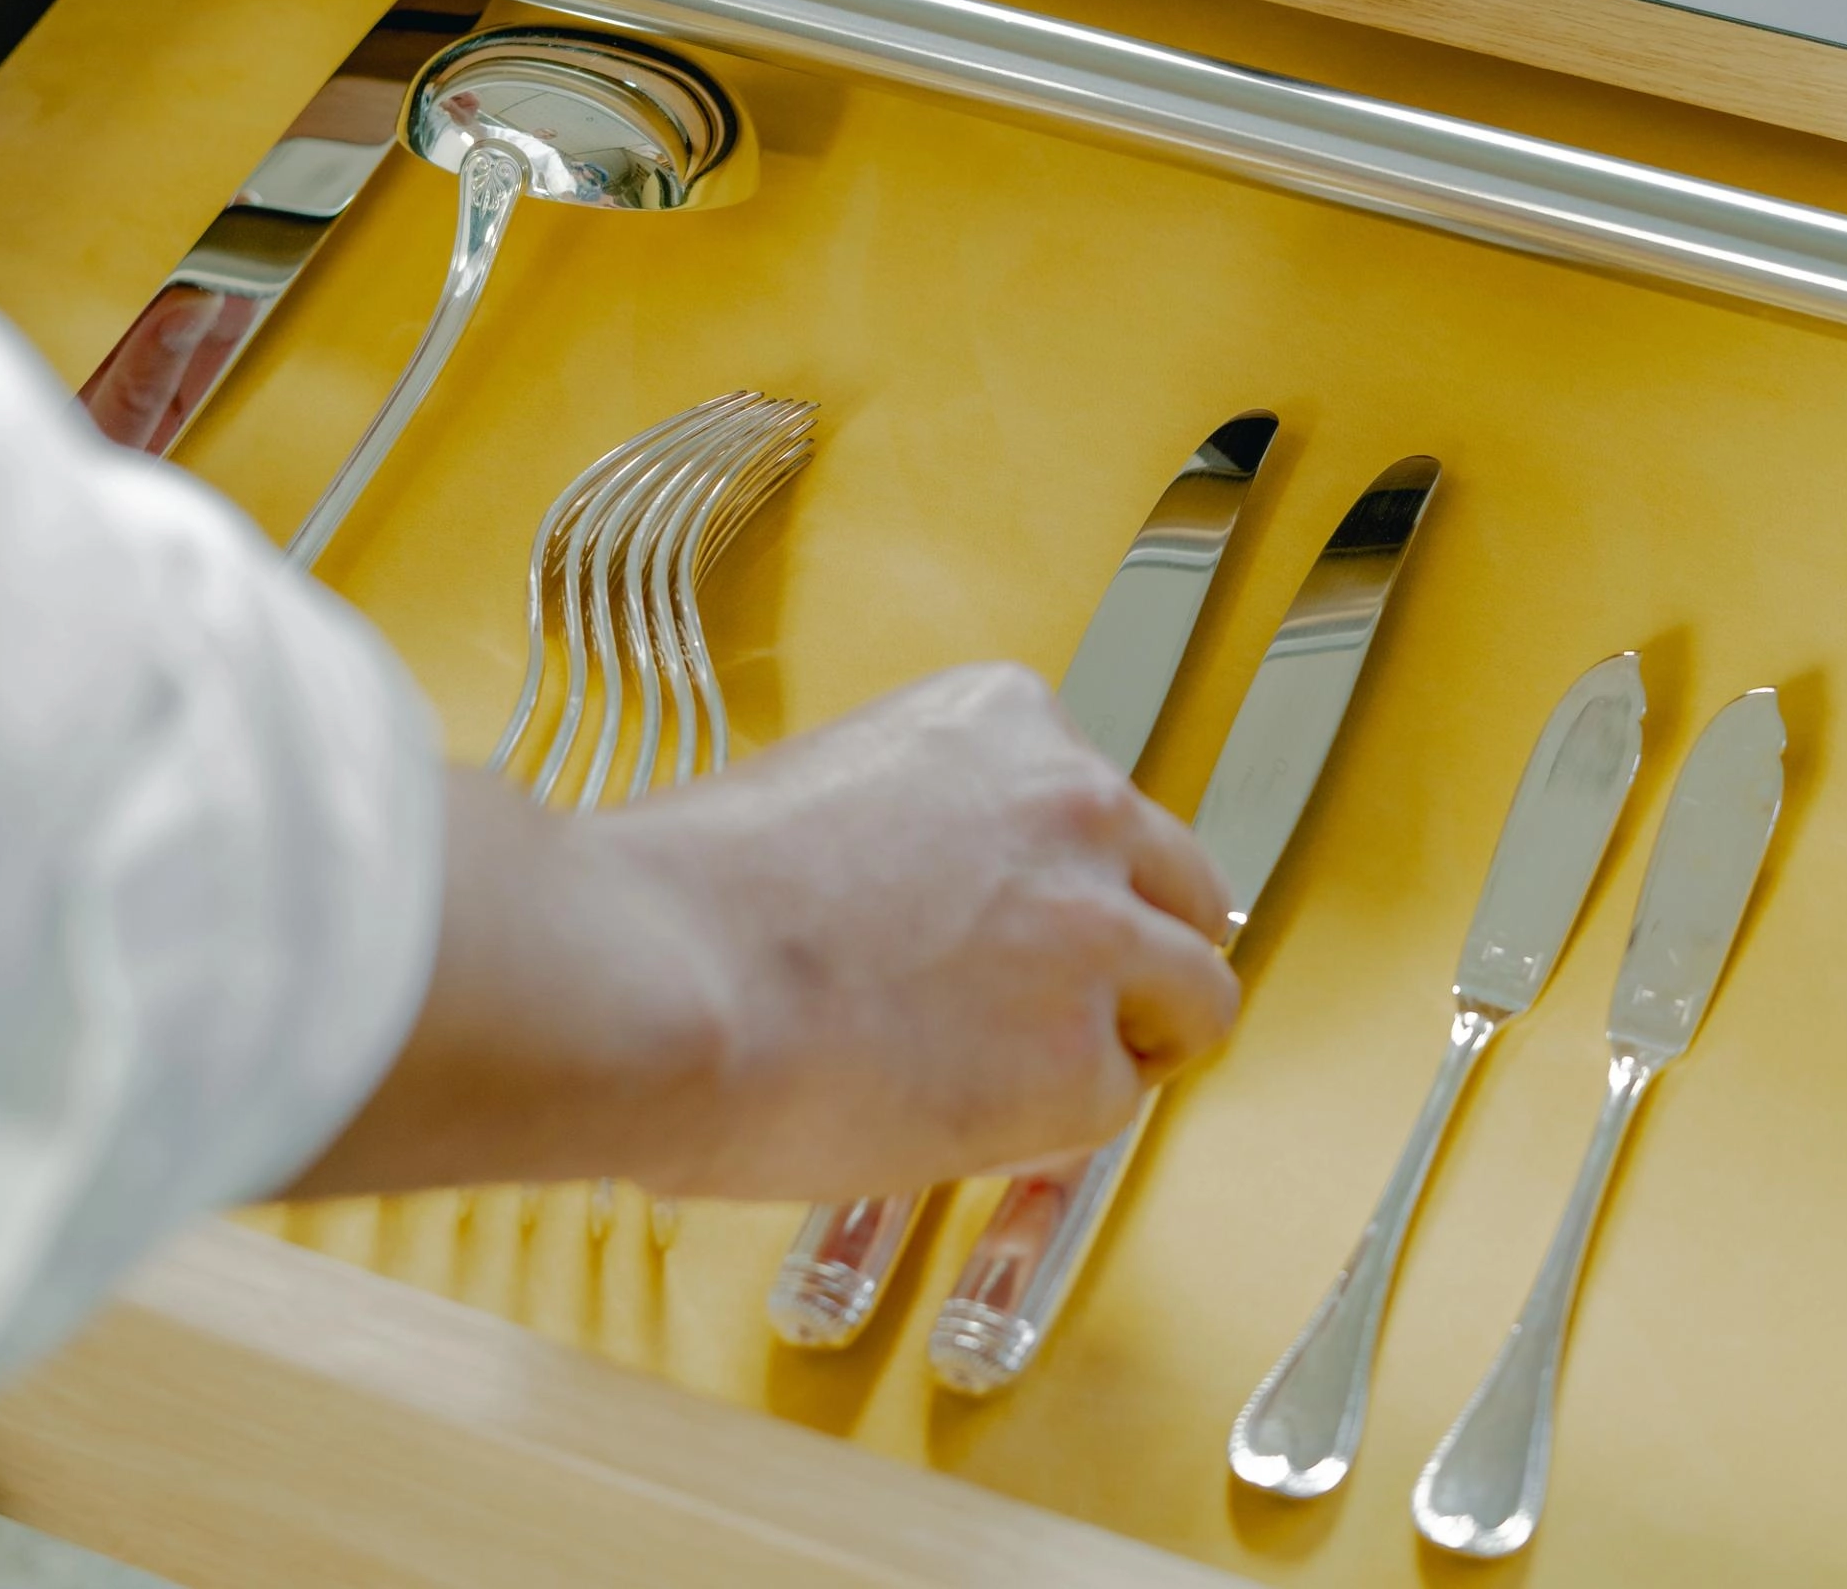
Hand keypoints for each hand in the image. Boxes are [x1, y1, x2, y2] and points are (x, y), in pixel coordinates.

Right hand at [294, 664, 1238, 1202]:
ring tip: (1017, 1075)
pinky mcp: (1082, 1064)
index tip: (1017, 922)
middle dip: (1134, 951)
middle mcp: (1075, 803)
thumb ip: (924, 829)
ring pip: (1195, 999)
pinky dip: (1051, 1129)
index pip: (1100, 807)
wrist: (650, 979)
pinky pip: (1113, 1107)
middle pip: (1183, 887)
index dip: (1062, 880)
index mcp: (1005, 716)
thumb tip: (939, 903)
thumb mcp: (827, 788)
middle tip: (1059, 1007)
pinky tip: (960, 1116)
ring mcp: (1094, 933)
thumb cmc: (688, 894)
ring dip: (1123, 1042)